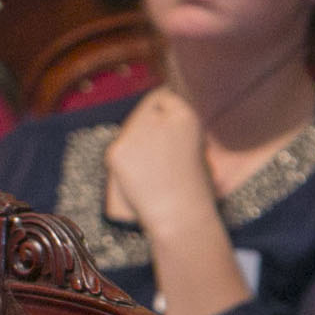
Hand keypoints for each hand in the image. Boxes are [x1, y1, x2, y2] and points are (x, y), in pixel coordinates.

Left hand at [102, 90, 215, 235]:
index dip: (162, 114)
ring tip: (151, 171)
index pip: (164, 98)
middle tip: (153, 156)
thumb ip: (177, 130)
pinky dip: (123, 162)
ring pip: (128, 130)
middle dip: (144, 128)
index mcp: (185, 115)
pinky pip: (118, 150)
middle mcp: (160, 118)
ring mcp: (135, 134)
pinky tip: (137, 178)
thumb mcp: (198, 148)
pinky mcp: (116, 151)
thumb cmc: (193, 189)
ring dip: (134, 145)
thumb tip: (157, 118)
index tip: (162, 131)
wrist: (179, 216)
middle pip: (142, 112)